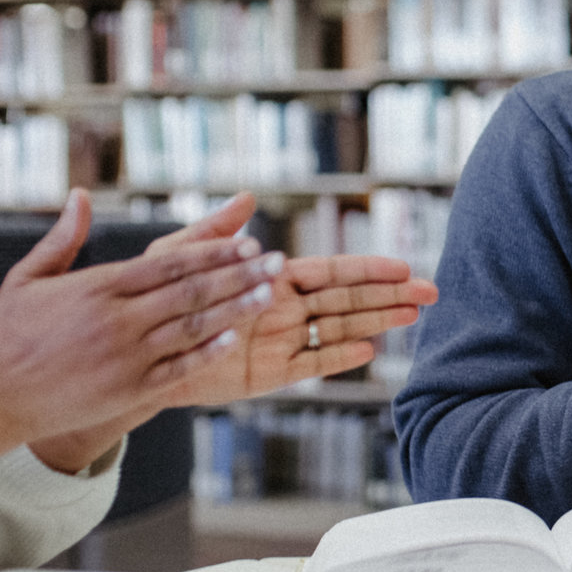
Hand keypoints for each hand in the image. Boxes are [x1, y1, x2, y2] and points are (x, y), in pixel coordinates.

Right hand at [0, 190, 278, 446]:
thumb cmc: (11, 334)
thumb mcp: (29, 278)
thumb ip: (62, 238)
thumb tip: (79, 195)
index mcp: (100, 285)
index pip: (171, 262)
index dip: (214, 251)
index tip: (248, 241)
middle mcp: (119, 318)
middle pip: (192, 290)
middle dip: (240, 275)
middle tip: (278, 262)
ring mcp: (127, 355)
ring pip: (194, 327)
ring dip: (236, 309)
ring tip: (270, 296)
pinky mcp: (129, 389)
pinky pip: (179, 367)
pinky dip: (209, 352)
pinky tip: (236, 338)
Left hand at [148, 199, 438, 406]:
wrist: (139, 352)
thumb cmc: (157, 299)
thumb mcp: (181, 257)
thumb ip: (216, 231)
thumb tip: (249, 197)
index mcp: (272, 278)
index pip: (331, 272)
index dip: (368, 270)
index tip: (404, 267)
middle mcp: (284, 308)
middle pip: (348, 300)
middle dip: (390, 295)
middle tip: (431, 292)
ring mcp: (281, 341)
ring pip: (340, 329)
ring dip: (377, 322)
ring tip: (413, 317)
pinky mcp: (268, 374)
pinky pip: (310, 364)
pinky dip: (338, 357)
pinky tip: (369, 350)